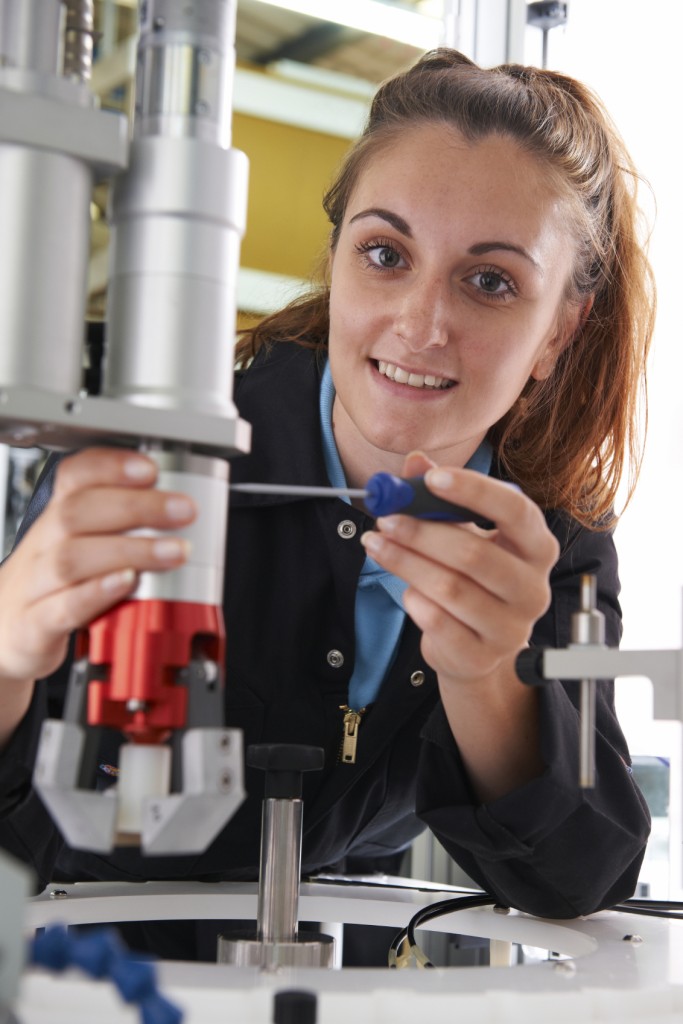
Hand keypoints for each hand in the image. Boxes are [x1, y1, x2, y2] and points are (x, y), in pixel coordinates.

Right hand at [0, 447, 196, 687]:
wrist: (3, 636)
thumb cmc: (51, 587)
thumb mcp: (81, 548)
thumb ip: (123, 529)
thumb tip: (183, 511)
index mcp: (56, 520)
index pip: (73, 477)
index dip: (110, 468)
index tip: (150, 468)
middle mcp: (43, 545)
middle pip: (78, 512)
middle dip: (136, 506)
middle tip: (183, 510)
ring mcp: (35, 585)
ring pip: (72, 557)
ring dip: (129, 549)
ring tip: (172, 551)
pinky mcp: (35, 625)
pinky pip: (62, 606)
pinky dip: (96, 593)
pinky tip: (127, 583)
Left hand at [360, 451, 557, 683]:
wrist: (476, 648)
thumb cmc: (472, 580)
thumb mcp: (462, 533)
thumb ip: (439, 497)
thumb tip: (414, 461)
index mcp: (537, 547)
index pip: (515, 510)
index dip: (474, 491)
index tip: (431, 478)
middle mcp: (533, 588)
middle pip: (474, 554)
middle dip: (422, 533)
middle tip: (385, 518)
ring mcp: (512, 627)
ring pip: (450, 589)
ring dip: (405, 563)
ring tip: (377, 545)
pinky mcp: (483, 656)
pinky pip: (438, 623)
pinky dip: (415, 602)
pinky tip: (407, 592)